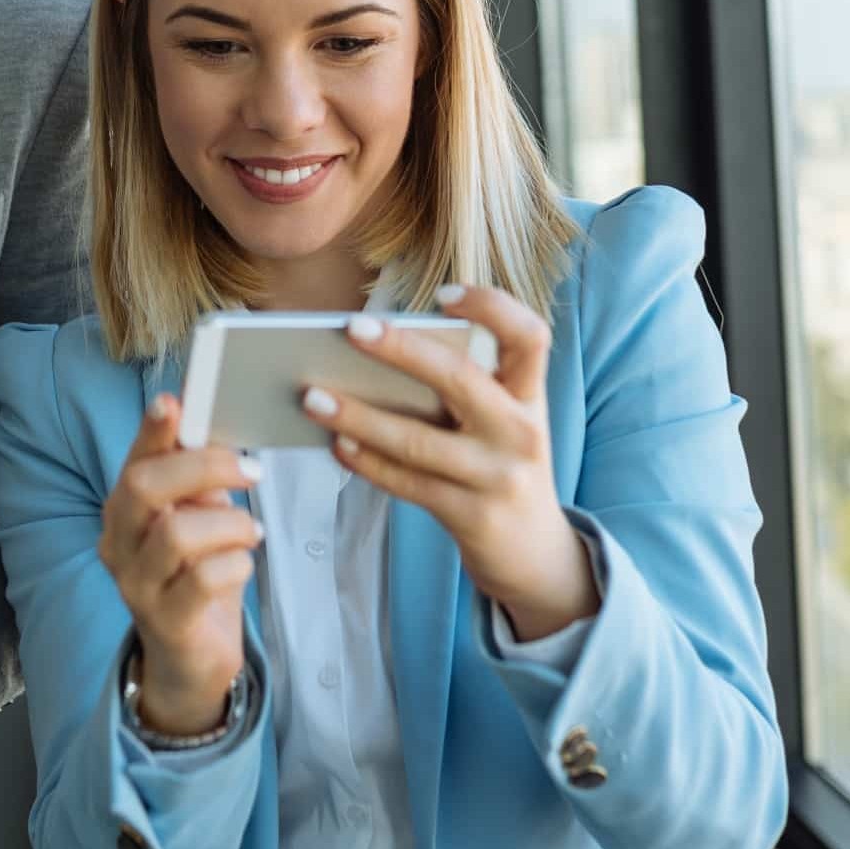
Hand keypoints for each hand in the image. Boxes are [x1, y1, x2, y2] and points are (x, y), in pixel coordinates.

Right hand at [99, 394, 261, 734]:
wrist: (191, 657)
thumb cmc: (197, 574)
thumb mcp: (198, 516)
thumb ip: (198, 476)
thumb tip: (207, 421)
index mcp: (125, 510)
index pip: (134, 460)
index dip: (152, 430)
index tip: (174, 402)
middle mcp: (119, 544)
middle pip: (145, 487)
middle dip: (204, 467)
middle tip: (251, 471)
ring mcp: (137, 585)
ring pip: (178, 534)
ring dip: (230, 524)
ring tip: (252, 532)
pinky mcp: (166, 621)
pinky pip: (204, 579)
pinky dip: (236, 563)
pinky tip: (243, 564)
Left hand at [308, 286, 597, 641]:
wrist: (537, 554)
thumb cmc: (500, 466)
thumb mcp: (501, 422)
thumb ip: (462, 390)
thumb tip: (374, 353)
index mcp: (529, 395)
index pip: (529, 335)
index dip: (493, 307)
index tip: (444, 294)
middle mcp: (521, 431)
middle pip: (461, 379)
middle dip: (402, 350)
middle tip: (350, 329)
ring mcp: (498, 477)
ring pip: (419, 441)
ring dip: (360, 416)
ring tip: (312, 396)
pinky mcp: (472, 516)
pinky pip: (408, 483)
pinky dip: (367, 462)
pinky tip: (334, 443)